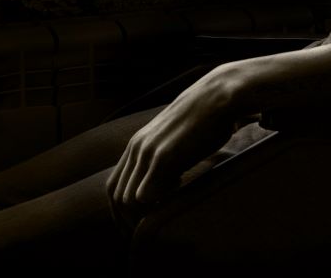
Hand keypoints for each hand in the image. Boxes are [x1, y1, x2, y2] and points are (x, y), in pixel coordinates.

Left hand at [106, 64, 242, 225]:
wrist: (217, 97)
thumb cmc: (202, 121)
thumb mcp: (174, 142)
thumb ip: (162, 162)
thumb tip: (161, 189)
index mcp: (136, 144)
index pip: (113, 187)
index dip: (120, 211)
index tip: (134, 227)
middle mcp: (136, 148)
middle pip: (117, 197)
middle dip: (128, 220)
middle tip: (146, 234)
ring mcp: (148, 151)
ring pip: (128, 199)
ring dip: (143, 214)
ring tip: (164, 212)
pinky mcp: (164, 156)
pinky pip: (146, 194)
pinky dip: (155, 205)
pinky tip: (175, 193)